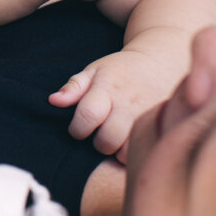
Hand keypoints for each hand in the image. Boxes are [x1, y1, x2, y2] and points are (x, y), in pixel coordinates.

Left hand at [49, 48, 177, 162]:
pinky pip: (145, 151)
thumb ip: (73, 87)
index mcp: (107, 88)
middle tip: (101, 134)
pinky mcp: (161, 127)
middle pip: (107, 140)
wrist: (160, 63)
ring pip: (126, 152)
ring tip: (117, 138)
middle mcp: (128, 104)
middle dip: (99, 142)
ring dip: (118, 150)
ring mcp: (147, 117)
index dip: (77, 129)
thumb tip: (53, 101)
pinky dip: (135, 152)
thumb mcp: (94, 71)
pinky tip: (132, 141)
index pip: (87, 116)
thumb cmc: (120, 70)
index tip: (79, 128)